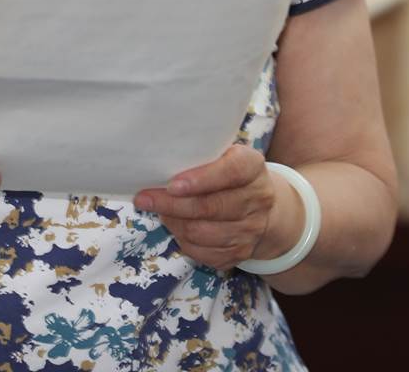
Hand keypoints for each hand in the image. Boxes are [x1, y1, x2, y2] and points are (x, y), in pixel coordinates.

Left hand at [134, 145, 289, 272]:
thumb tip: (159, 165)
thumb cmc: (230, 173)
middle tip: (144, 199)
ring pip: (202, 233)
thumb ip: (200, 157)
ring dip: (174, 223)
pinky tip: (176, 227)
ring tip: (160, 211)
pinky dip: (182, 240)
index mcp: (253, 167)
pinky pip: (202, 252)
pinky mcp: (240, 253)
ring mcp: (250, 230)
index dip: (201, 179)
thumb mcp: (224, 155)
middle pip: (211, 207)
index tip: (172, 185)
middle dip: (172, 204)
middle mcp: (257, 200)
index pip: (231, 172)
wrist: (265, 208)